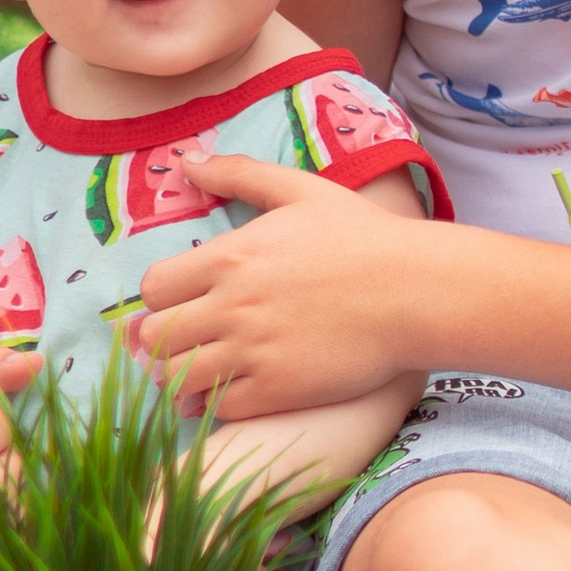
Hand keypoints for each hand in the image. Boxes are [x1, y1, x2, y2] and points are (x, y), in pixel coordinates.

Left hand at [135, 153, 428, 417]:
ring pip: (177, 378)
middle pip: (155, 337)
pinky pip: (218, 408)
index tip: (179, 304)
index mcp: (229, 258)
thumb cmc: (364, 237)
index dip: (159, 299)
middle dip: (161, 341)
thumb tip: (188, 162)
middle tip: (183, 342)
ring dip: (181, 377)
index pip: (152, 289)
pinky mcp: (277, 391)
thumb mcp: (301, 190)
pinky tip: (233, 390)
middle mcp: (231, 306)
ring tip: (199, 372)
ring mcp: (253, 352)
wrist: (417, 292)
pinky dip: (217, 403)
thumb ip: (240, 174)